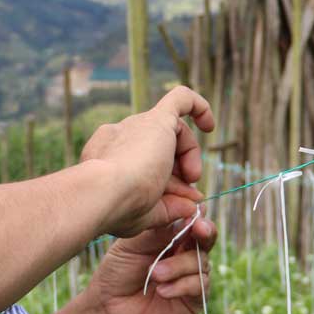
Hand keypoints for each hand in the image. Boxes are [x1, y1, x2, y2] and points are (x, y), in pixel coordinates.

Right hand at [80, 87, 214, 236]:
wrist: (103, 193)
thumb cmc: (117, 209)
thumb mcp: (146, 214)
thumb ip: (169, 208)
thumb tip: (191, 206)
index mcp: (109, 155)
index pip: (145, 162)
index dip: (168, 184)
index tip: (177, 202)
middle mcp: (121, 135)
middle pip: (159, 149)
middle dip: (179, 174)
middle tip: (189, 195)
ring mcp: (137, 125)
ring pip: (172, 133)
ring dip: (189, 156)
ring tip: (192, 178)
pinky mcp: (157, 118)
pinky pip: (180, 99)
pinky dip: (198, 107)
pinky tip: (210, 126)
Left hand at [85, 214, 216, 313]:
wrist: (107, 307)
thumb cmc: (117, 272)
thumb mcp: (134, 245)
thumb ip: (159, 231)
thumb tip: (188, 213)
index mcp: (173, 239)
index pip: (194, 223)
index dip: (198, 218)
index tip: (196, 215)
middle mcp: (186, 256)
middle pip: (207, 240)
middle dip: (204, 233)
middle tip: (198, 229)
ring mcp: (191, 278)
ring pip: (201, 263)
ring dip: (178, 266)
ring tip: (154, 274)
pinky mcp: (193, 301)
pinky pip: (199, 287)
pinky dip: (181, 286)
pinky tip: (161, 291)